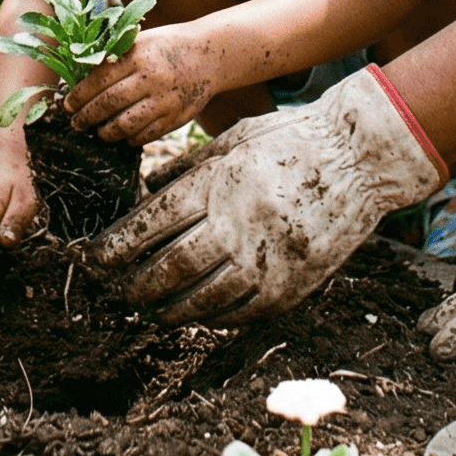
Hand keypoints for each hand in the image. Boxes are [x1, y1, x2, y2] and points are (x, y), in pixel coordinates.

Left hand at [67, 25, 224, 143]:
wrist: (210, 55)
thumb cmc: (167, 45)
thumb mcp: (141, 41)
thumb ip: (115, 57)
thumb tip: (81, 79)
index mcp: (139, 56)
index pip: (99, 79)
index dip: (80, 95)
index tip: (68, 105)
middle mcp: (151, 79)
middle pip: (109, 104)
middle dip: (87, 117)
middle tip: (77, 123)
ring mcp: (165, 100)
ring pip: (126, 125)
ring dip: (107, 132)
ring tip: (99, 132)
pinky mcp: (176, 117)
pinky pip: (147, 135)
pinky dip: (131, 138)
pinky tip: (123, 135)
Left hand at [89, 65, 444, 324]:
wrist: (361, 157)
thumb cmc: (291, 139)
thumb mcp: (233, 140)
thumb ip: (189, 170)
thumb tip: (147, 194)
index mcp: (217, 184)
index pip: (151, 225)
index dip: (116, 247)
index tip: (94, 258)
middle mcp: (237, 226)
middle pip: (170, 268)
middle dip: (136, 283)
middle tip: (119, 289)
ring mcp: (267, 260)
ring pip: (202, 298)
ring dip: (169, 308)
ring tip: (151, 310)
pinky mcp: (293, 284)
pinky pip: (242, 311)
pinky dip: (213, 316)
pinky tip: (198, 314)